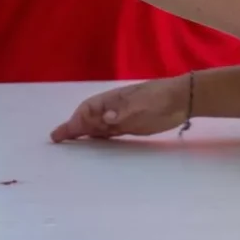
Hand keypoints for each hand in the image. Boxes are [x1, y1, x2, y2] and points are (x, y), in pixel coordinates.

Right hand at [50, 76, 189, 142]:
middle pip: (89, 117)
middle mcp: (114, 108)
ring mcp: (122, 115)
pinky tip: (95, 140)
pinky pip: (109, 130)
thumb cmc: (160, 100)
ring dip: (84, 131)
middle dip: (73, 126)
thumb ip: (122, 114)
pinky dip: (98, 135)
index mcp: (113, 100)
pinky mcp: (131, 124)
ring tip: (69, 140)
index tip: (59, 134)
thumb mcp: (141, 107)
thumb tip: (104, 119)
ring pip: (97, 124)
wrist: (182, 99)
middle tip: (57, 138)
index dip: (73, 121)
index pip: (87, 110)